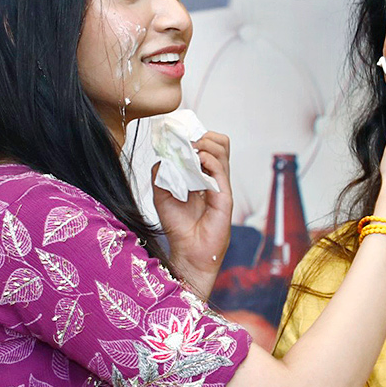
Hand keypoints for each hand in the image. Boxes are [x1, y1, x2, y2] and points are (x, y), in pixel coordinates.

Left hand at [152, 130, 233, 298]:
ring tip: (191, 147)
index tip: (179, 135)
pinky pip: (221, 171)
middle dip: (203, 135)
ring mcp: (221, 186)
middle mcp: (213, 178)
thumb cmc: (178, 226)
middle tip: (186, 140)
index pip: (207, 147)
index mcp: (201, 176)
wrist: (187, 251)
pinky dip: (209, 159)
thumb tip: (162, 156)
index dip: (196, 137)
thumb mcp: (161, 195)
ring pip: (222, 151)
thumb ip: (160, 174)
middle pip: (220, 144)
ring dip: (205, 143)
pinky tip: (197, 159)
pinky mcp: (224, 197)